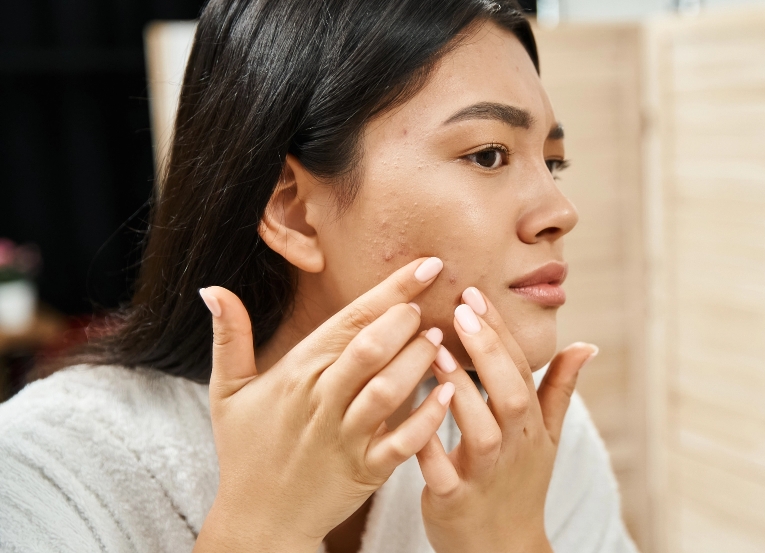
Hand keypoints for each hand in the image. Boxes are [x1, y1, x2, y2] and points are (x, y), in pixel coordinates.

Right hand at [193, 257, 455, 552]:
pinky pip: (401, 442)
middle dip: (405, 321)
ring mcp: (344, 437)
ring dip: (417, 361)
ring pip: (387, 391)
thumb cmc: (247, 450)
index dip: (391, 290)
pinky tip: (446, 394)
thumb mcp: (227, 392)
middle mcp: (321, 401)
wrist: (258, 519)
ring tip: (438, 340)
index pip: (349, 320)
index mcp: (296, 373)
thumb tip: (212, 288)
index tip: (427, 265)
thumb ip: (229, 338)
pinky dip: (427, 418)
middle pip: (369, 348)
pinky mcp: (365, 471)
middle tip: (430, 305)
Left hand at [415, 287, 596, 552]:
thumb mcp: (548, 438)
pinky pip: (441, 473)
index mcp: (531, 425)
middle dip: (487, 351)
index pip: (520, 369)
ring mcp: (485, 475)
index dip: (500, 332)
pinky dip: (429, 446)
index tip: (475, 294)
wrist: (503, 550)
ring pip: (479, 430)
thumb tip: (586, 345)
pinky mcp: (453, 501)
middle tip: (460, 309)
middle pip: (510, 393)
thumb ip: (560, 389)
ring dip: (459, 391)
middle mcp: (514, 446)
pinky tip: (412, 416)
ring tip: (434, 351)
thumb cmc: (521, 484)